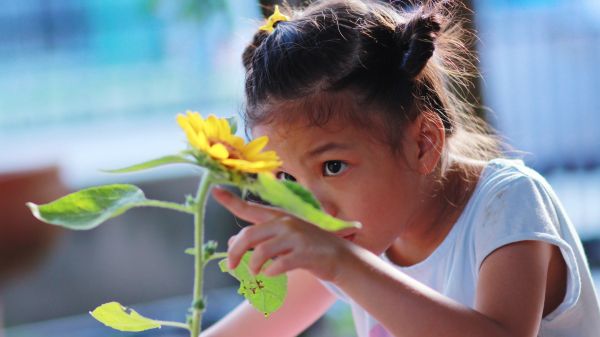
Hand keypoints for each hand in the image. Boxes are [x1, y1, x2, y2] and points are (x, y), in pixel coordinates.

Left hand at [212, 187, 355, 281]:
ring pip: (261, 252)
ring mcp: (295, 237)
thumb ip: (259, 238)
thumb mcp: (283, 238)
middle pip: (249, 236)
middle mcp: (285, 223)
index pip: (249, 208)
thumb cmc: (307, 247)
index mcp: (278, 217)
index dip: (231, 200)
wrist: (340, 257)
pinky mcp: (304, 253)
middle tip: (230, 266)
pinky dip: (272, 273)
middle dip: (234, 253)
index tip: (215, 191)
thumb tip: (231, 243)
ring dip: (254, 266)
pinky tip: (273, 274)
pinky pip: (279, 265)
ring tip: (256, 273)